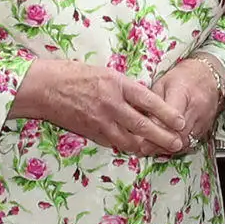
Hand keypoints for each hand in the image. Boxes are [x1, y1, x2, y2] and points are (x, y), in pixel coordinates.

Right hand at [10, 56, 195, 157]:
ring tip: (161, 150)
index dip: (167, 114)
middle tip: (178, 144)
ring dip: (147, 147)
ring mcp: (100, 121)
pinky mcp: (91, 133)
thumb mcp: (104, 73)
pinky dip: (127, 147)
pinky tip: (138, 149)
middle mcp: (111, 104)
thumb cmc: (73, 74)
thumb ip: (125, 88)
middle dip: (164, 138)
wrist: (43, 88)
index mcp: (117, 84)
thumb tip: (145, 101)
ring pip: (130, 141)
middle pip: (144, 126)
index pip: (149, 101)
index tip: (181, 122)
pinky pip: (114, 143)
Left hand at [150, 53, 224, 143]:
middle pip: (178, 133)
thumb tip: (137, 121)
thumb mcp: (162, 83)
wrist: (208, 76)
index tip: (142, 137)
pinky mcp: (206, 128)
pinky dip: (176, 146)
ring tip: (152, 149)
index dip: (156, 130)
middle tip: (143, 148)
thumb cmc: (182, 78)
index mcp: (182, 92)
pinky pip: (190, 143)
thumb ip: (151, 103)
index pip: (170, 117)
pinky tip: (164, 147)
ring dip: (167, 148)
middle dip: (159, 143)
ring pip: (184, 141)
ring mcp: (203, 120)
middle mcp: (196, 108)